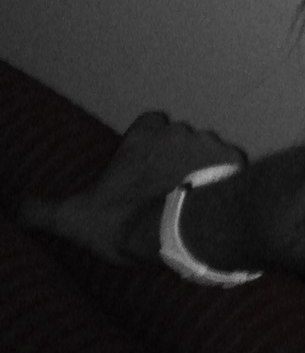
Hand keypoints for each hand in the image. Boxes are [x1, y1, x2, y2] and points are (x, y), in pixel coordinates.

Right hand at [16, 111, 247, 267]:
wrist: (182, 231)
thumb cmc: (127, 221)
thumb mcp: (74, 219)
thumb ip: (43, 211)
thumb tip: (18, 209)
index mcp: (143, 137)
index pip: (150, 121)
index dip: (147, 139)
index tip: (142, 163)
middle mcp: (179, 132)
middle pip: (180, 137)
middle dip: (176, 156)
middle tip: (168, 189)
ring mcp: (210, 144)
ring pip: (207, 149)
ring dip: (202, 167)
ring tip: (194, 199)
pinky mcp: (235, 161)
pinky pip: (233, 164)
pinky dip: (227, 178)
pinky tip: (219, 200)